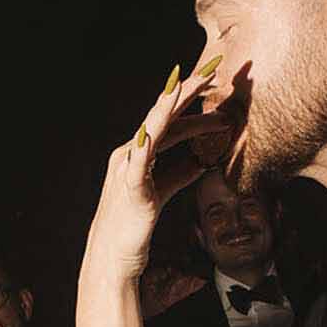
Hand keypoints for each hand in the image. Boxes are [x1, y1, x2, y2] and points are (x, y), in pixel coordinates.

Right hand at [85, 64, 231, 281]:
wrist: (111, 256)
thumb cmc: (134, 225)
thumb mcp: (162, 193)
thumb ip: (179, 175)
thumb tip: (201, 161)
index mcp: (140, 153)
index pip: (171, 121)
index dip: (192, 101)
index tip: (215, 82)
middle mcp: (131, 154)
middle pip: (163, 117)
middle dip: (187, 91)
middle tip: (212, 69)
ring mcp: (128, 169)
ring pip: (152, 132)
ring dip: (169, 107)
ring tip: (185, 85)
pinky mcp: (131, 190)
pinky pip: (139, 165)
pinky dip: (146, 146)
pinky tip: (153, 130)